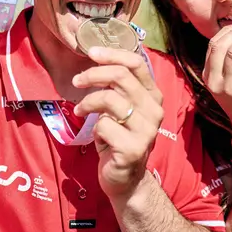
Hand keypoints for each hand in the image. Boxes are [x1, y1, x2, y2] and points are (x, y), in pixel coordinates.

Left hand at [72, 46, 163, 199]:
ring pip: (109, 99)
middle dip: (93, 74)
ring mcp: (146, 130)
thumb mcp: (122, 107)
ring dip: (88, 102)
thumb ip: (117, 86)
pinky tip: (96, 136)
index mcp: (153, 95)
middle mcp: (154, 110)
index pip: (136, 63)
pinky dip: (94, 127)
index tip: (91, 53)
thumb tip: (96, 58)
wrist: (126, 178)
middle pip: (121, 76)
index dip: (112, 54)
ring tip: (80, 109)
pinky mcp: (132, 149)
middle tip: (76, 81)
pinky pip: (103, 125)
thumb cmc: (120, 136)